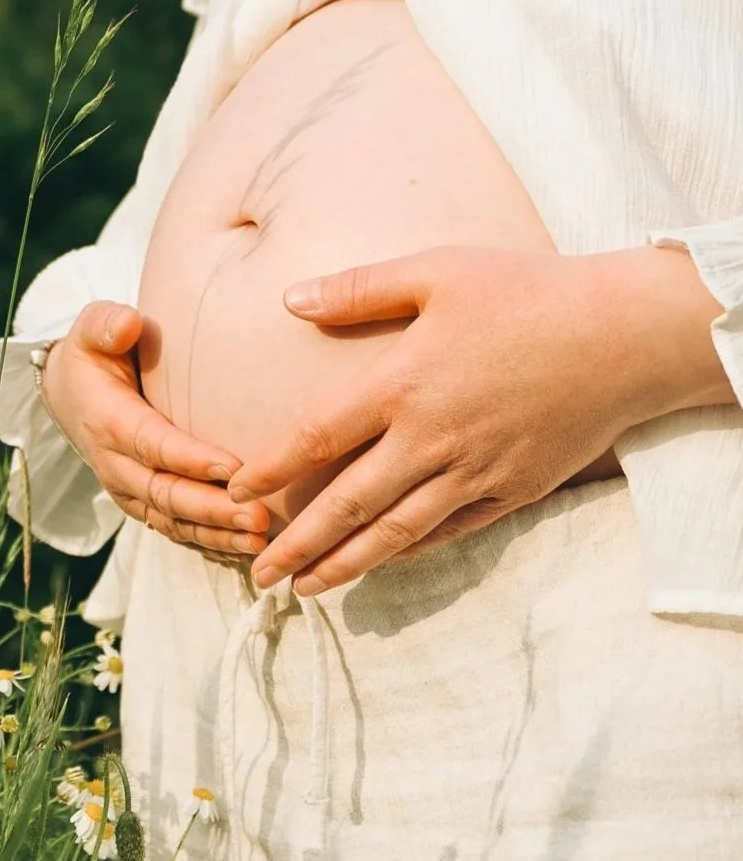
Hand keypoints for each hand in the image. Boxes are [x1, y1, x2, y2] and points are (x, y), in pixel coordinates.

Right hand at [43, 301, 269, 556]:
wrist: (69, 393)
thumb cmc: (94, 355)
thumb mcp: (91, 329)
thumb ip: (106, 324)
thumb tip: (128, 325)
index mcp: (108, 421)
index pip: (153, 445)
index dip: (191, 460)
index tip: (234, 468)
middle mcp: (115, 464)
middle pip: (166, 494)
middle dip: (213, 509)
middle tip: (260, 515)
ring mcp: (128, 490)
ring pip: (172, 520)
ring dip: (216, 534)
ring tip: (261, 540)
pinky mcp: (142, 505)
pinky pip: (175, 530)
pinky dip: (209, 543)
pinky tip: (246, 549)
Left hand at [228, 244, 728, 596]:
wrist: (625, 335)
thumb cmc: (528, 291)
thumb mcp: (437, 271)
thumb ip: (358, 289)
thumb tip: (288, 300)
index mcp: (403, 383)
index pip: (316, 437)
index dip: (271, 469)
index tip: (235, 492)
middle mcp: (431, 438)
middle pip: (346, 505)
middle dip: (296, 544)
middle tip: (255, 574)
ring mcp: (473, 471)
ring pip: (395, 532)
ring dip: (344, 565)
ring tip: (306, 590)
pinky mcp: (512, 489)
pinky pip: (449, 532)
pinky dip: (408, 552)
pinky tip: (381, 564)